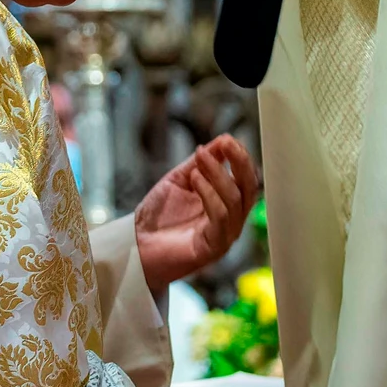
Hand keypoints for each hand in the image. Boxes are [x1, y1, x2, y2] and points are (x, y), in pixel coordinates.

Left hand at [133, 135, 258, 296]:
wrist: (137, 245)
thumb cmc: (159, 216)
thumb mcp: (181, 179)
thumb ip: (202, 162)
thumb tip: (223, 140)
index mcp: (227, 204)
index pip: (246, 179)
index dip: (241, 157)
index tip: (226, 139)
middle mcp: (231, 220)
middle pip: (249, 189)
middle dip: (240, 162)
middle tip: (225, 144)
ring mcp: (225, 235)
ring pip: (235, 200)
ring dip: (218, 174)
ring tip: (200, 159)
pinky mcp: (214, 247)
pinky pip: (220, 216)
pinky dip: (210, 194)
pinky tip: (195, 179)